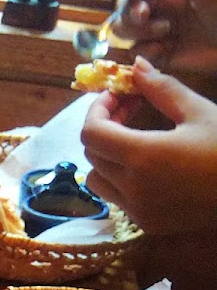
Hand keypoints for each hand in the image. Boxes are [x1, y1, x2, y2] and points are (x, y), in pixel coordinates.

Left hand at [81, 57, 216, 233]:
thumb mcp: (198, 112)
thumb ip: (162, 88)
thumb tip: (136, 65)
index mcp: (143, 157)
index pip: (91, 133)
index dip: (97, 109)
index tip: (117, 96)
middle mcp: (132, 188)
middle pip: (93, 154)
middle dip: (104, 127)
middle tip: (130, 109)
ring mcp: (137, 211)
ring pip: (98, 181)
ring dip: (107, 156)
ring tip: (133, 139)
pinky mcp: (146, 224)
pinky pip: (117, 199)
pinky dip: (120, 179)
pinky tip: (146, 165)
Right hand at [112, 0, 216, 73]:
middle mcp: (159, 7)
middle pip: (125, 7)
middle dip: (131, 12)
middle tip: (145, 16)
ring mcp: (158, 32)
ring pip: (126, 32)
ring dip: (139, 32)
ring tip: (165, 32)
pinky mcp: (159, 56)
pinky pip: (138, 55)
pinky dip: (147, 53)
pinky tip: (165, 51)